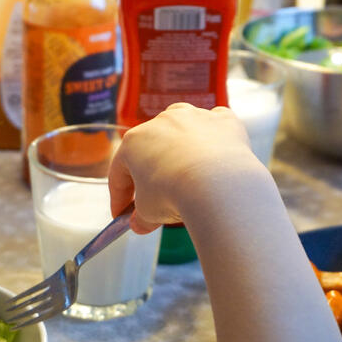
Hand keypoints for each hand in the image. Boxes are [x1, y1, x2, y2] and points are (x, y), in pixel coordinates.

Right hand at [108, 103, 256, 233]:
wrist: (217, 185)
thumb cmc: (174, 194)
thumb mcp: (148, 212)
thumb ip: (141, 217)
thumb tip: (140, 224)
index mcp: (134, 142)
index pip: (119, 173)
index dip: (119, 197)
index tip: (121, 213)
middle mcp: (162, 122)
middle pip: (152, 151)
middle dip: (152, 175)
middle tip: (155, 200)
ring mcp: (193, 118)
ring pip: (183, 134)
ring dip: (183, 153)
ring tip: (189, 178)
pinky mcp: (222, 121)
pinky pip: (215, 129)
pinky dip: (214, 142)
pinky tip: (216, 159)